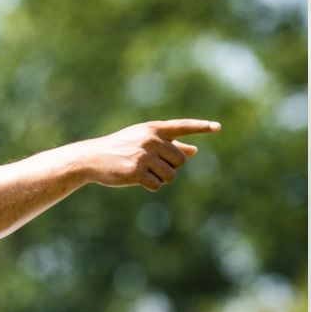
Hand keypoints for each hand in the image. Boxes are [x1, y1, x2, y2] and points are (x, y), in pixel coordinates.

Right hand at [80, 119, 220, 191]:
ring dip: (160, 179)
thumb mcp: (144, 142)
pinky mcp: (137, 171)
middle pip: (181, 161)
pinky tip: (136, 179)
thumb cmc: (120, 149)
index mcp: (154, 129)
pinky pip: (157, 185)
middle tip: (151, 166)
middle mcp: (151, 139)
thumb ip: (170, 145)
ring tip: (142, 172)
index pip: (182, 126)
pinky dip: (150, 186)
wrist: (92, 158)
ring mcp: (144, 155)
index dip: (201, 127)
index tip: (218, 127)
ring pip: (171, 175)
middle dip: (169, 168)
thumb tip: (194, 151)